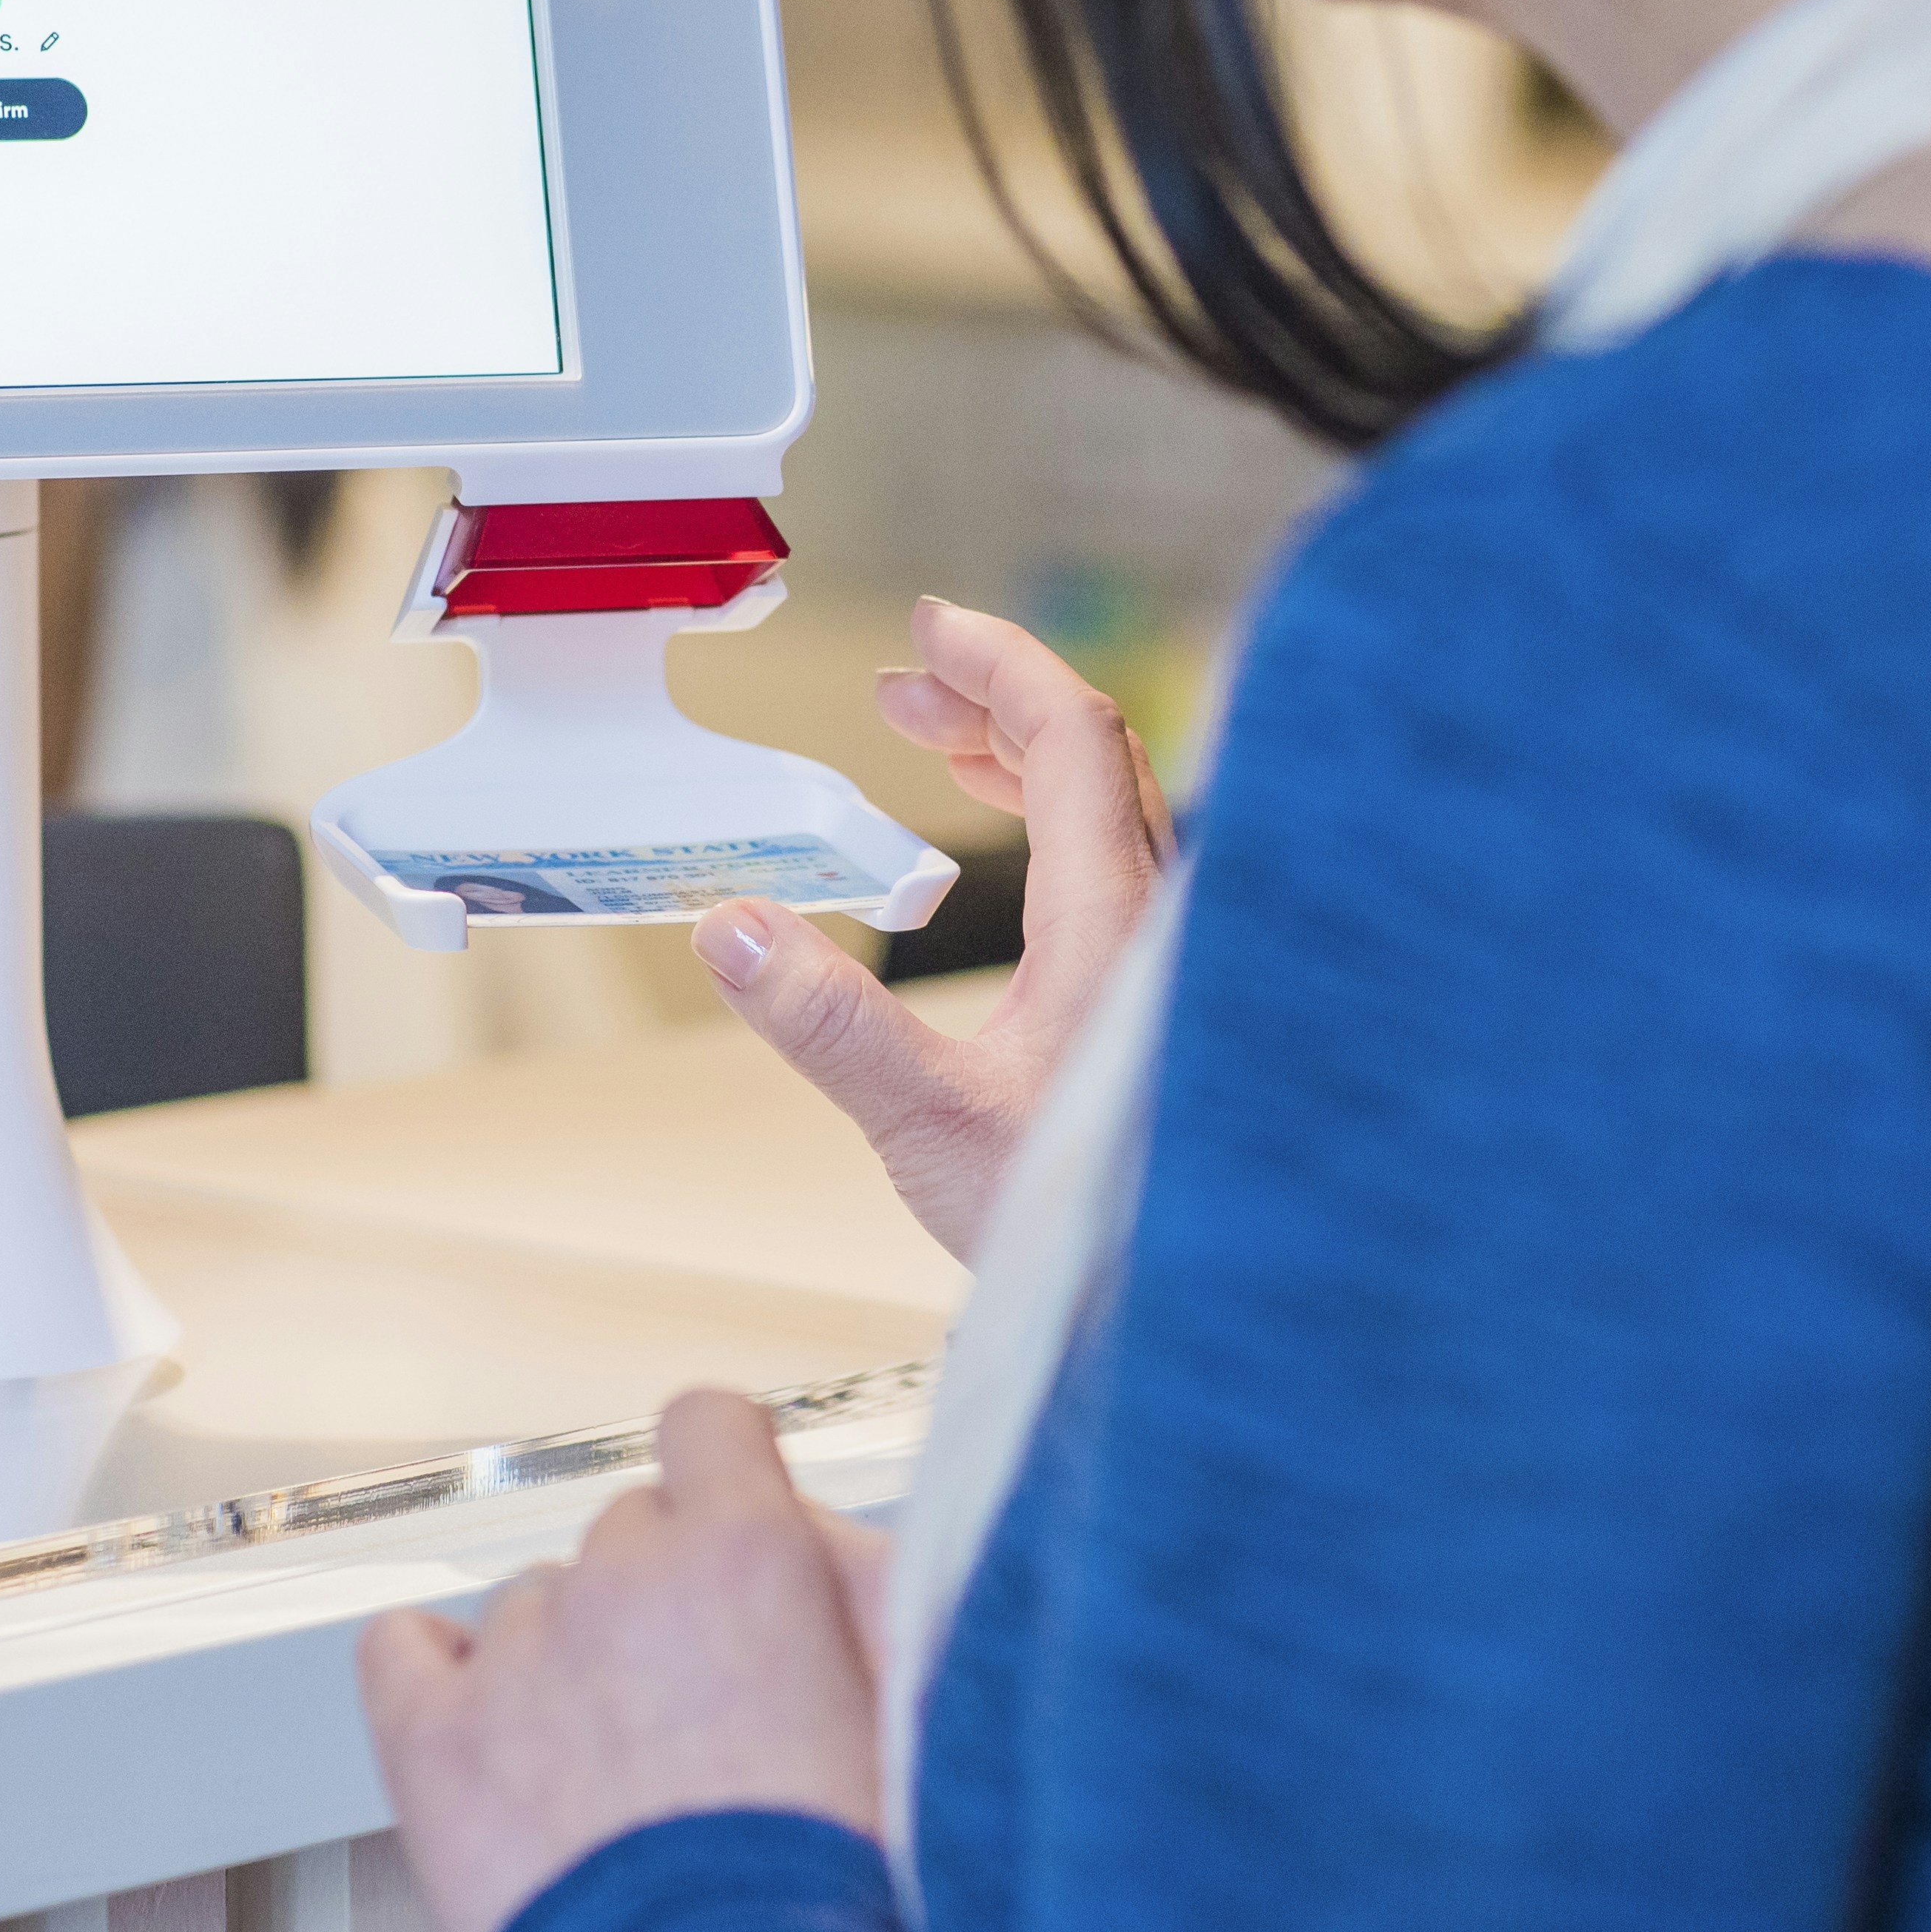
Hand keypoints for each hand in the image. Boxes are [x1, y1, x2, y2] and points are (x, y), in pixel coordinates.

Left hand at [360, 1392, 891, 1931]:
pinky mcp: (436, 1742)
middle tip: (697, 1698)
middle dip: (660, 1596)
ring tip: (611, 1765)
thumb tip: (824, 1538)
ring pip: (530, 1600)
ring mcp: (516, 1661)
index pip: (707, 1425)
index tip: (725, 1515)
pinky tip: (483, 1720)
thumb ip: (871, 1594)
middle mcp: (623, 1584)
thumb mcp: (911, 1712)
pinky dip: (436, 1670)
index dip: (721, 1471)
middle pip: (625, 1529)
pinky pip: (403, 1647)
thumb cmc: (835, 1896)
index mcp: (746, 1560)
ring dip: (566, 1658)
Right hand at [692, 598, 1172, 1256]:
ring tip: (929, 743)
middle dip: (991, 703)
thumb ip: (828, 1023)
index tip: (929, 624)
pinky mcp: (1159, 1001)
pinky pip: (1112, 866)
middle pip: (1092, 757)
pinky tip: (996, 859)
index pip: (1068, 734)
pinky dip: (1047, 823)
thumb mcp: (928, 1121)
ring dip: (1018, 760)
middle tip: (900, 686)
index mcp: (1114, 918)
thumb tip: (732, 927)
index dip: (997, 662)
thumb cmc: (1085, 1223)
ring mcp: (1165, 958)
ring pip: (1106, 811)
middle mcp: (1157, 920)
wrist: (1197, 1307)